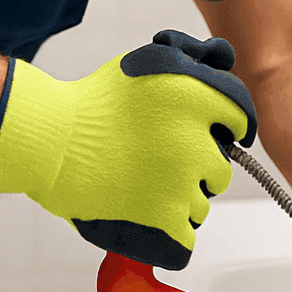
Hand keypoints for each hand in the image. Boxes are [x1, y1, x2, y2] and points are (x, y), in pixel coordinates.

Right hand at [0, 30, 255, 268]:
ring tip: (146, 187)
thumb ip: (189, 58)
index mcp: (194, 97)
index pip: (240, 116)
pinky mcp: (166, 216)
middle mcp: (195, 139)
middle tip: (166, 163)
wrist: (51, 141)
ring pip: (202, 202)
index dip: (232, 128)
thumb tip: (221, 58)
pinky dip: (173, 232)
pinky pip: (187, 234)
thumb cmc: (93, 102)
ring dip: (181, 198)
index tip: (225, 136)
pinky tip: (153, 218)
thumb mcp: (145, 62)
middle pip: (221, 167)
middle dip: (199, 167)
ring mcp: (182, 181)